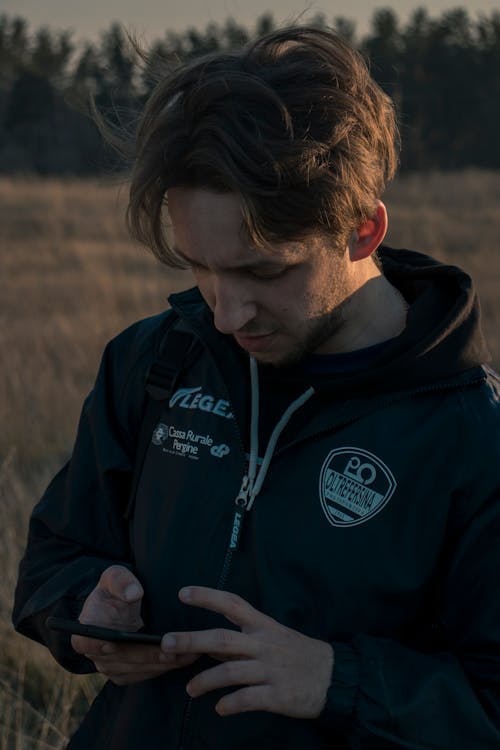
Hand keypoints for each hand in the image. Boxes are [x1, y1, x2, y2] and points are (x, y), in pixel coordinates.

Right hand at [71, 565, 198, 684]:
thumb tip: (133, 593)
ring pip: (136, 669)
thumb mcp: (116, 576)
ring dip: (161, 664)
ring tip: (187, 655)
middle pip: (119, 659)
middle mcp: (95, 652)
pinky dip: (163, 668)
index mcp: (87, 628)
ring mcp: (110, 665)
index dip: (97, 645)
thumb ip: (121, 581)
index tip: (112, 644)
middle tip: (172, 651)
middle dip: (146, 656)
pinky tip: (183, 659)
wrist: (122, 604)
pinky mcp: (126, 673)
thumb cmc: (117, 588)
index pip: (86, 640)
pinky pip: (145, 674)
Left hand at [161, 586, 333, 717]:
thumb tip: (209, 647)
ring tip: (190, 689)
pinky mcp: (278, 695)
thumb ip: (243, 641)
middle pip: (222, 639)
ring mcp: (271, 670)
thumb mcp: (274, 638)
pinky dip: (230, 703)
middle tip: (167, 643)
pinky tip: (219, 708)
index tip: (183, 593)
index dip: (207, 597)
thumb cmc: (300, 655)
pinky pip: (247, 699)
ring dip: (204, 680)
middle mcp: (265, 644)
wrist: (335, 678)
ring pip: (230, 672)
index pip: (232, 604)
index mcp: (264, 626)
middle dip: (191, 640)